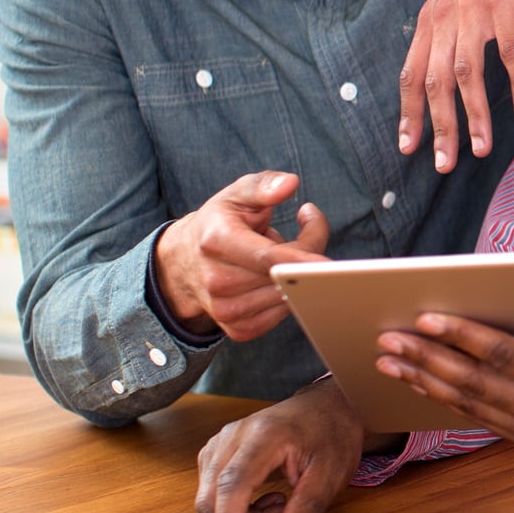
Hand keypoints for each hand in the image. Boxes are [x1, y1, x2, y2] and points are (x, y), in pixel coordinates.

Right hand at [155, 171, 330, 339]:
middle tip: (307, 231)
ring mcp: (225, 309)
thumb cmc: (219, 223)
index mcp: (216, 242)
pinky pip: (281, 315)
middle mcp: (217, 280)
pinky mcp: (237, 329)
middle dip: (306, 255)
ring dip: (298, 277)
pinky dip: (288, 297)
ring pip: (287, 297)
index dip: (302, 258)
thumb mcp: (236, 195)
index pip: (267, 257)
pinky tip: (277, 280)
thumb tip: (291, 183)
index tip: (329, 262)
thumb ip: (264, 186)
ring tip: (282, 257)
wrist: (185, 263)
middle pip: (283, 276)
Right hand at [194, 377, 393, 512]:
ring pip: (207, 500)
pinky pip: (210, 493)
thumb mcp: (332, 473)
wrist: (327, 407)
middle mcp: (232, 436)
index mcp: (264, 436)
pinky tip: (263, 499)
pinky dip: (233, 508)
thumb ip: (309, 508)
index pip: (232, 485)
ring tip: (279, 505)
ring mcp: (219, 443)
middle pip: (210, 499)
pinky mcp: (215, 453)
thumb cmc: (332, 436)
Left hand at [374, 270, 513, 461]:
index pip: (503, 356)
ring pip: (471, 405)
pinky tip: (425, 385)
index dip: (463, 335)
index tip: (427, 317)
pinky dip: (450, 401)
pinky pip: (483, 418)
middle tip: (387, 341)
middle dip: (426, 361)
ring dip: (427, 383)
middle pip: (474, 384)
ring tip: (390, 363)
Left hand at [398, 0, 513, 173]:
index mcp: (431, 17)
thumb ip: (452, 26)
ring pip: (466, 72)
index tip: (409, 147)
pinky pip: (509, 48)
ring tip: (481, 148)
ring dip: (473, 114)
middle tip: (446, 164)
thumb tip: (449, 66)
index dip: (407, 113)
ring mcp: (473, 7)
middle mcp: (444, 15)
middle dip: (439, 127)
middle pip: (434, 82)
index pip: (410, 73)